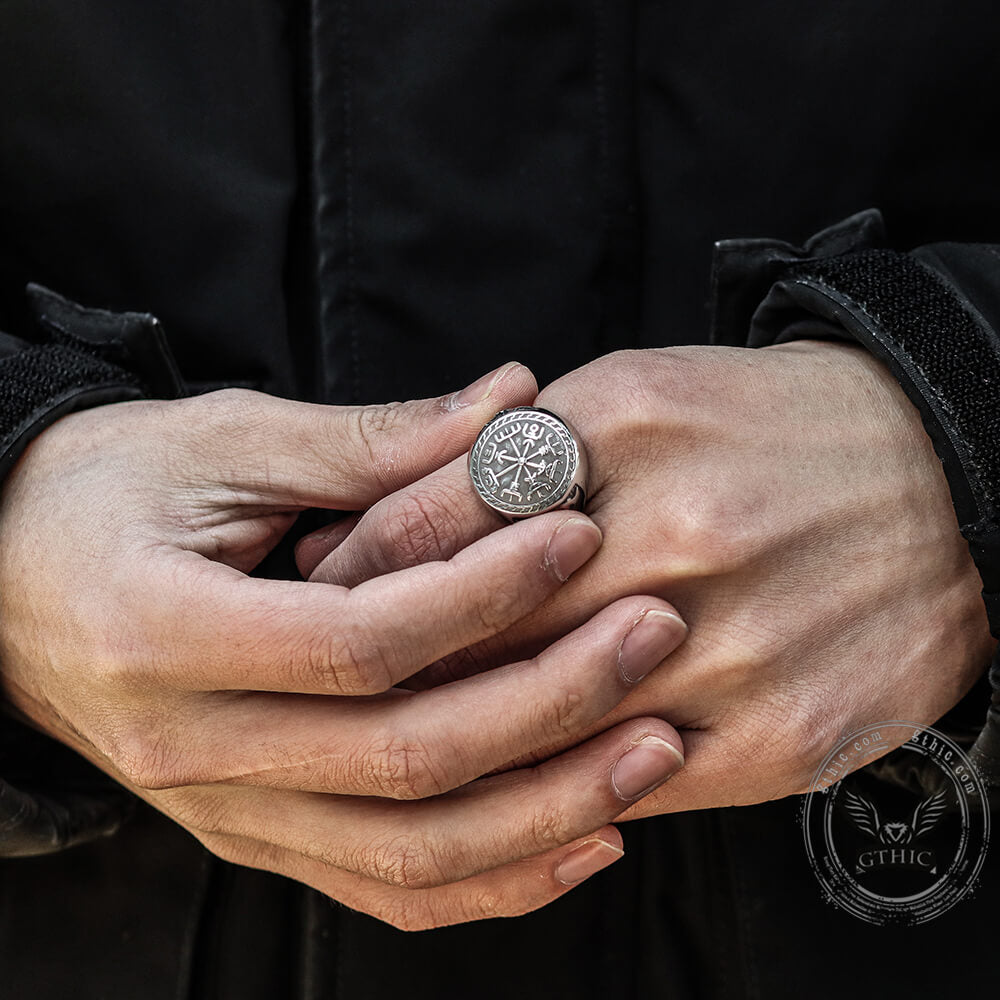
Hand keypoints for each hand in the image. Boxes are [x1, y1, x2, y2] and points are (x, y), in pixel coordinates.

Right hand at [0, 363, 687, 927]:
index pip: (359, 641)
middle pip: (402, 759)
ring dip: (546, 810)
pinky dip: (491, 878)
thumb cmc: (106, 491)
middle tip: (654, 637)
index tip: (577, 532)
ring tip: (656, 749)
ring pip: (407, 852)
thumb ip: (371, 441)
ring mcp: (225, 810)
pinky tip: (584, 839)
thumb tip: (510, 404)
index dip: (483, 594)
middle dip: (548, 702)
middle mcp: (193, 748)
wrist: (10, 574)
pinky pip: (384, 885)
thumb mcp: (222, 445)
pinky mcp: (255, 832)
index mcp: (165, 634)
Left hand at [304, 342, 994, 814]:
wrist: (942, 478)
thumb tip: (390, 520)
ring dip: (462, 728)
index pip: (441, 512)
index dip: (362, 561)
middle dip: (390, 650)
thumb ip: (517, 450)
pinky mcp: (779, 732)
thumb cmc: (764, 428)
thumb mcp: (637, 392)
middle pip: (480, 622)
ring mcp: (733, 642)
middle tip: (337, 666)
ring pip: (545, 718)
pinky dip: (559, 780)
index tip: (324, 587)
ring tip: (414, 721)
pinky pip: (628, 780)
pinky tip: (523, 768)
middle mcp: (678, 530)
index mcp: (624, 426)